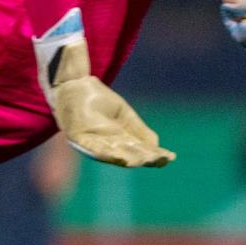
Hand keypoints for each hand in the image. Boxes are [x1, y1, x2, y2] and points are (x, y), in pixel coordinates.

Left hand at [34, 10, 174, 168]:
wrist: (75, 83)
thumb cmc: (97, 98)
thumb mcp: (123, 113)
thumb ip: (138, 129)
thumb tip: (156, 146)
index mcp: (118, 140)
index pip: (139, 151)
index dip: (154, 155)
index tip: (170, 157)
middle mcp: (106, 145)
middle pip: (129, 156)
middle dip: (144, 158)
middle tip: (159, 159)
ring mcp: (92, 143)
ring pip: (113, 155)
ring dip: (129, 159)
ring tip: (145, 161)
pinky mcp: (78, 138)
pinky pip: (93, 150)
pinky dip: (107, 155)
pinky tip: (121, 157)